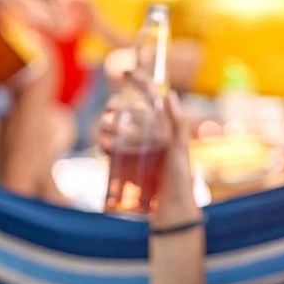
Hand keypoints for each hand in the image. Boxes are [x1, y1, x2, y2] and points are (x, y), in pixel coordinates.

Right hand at [97, 73, 198, 224]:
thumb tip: (170, 95)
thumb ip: (177, 125)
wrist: (171, 211)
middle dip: (115, 107)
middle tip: (110, 111)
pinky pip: (112, 150)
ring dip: (106, 125)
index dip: (138, 82)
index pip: (150, 98)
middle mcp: (149, 135)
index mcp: (164, 127)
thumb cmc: (180, 180)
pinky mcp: (127, 165)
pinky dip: (105, 144)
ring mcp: (137, 149)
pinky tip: (103, 145)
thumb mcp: (180, 150)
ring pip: (116, 130)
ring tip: (104, 130)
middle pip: (127, 113)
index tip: (126, 72)